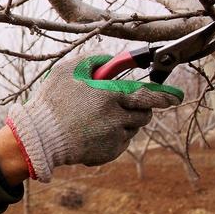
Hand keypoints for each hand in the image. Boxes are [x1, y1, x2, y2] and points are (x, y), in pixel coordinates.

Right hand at [6, 55, 182, 181]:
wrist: (39, 138)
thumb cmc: (51, 102)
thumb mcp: (68, 71)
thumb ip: (94, 60)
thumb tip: (112, 60)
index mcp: (110, 96)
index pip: (148, 95)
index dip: (165, 95)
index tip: (176, 96)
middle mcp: (116, 118)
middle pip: (144, 113)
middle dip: (140, 108)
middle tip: (123, 105)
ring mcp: (113, 138)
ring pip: (132, 128)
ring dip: (123, 121)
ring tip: (98, 119)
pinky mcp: (108, 153)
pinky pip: (120, 142)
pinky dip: (113, 136)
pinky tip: (92, 132)